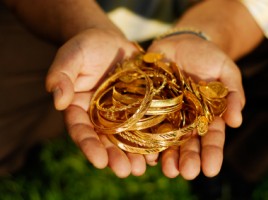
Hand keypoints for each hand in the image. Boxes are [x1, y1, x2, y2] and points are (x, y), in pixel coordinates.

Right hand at [46, 28, 149, 176]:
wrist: (109, 41)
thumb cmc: (86, 47)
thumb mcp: (71, 57)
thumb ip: (61, 76)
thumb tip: (58, 100)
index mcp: (80, 109)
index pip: (81, 131)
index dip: (89, 146)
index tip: (99, 161)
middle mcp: (99, 117)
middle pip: (105, 141)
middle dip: (114, 157)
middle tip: (125, 171)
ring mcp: (120, 114)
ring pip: (126, 138)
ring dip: (134, 154)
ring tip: (142, 168)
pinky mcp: (139, 107)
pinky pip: (145, 124)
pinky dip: (150, 138)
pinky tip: (158, 151)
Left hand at [147, 34, 244, 179]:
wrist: (183, 42)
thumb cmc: (208, 57)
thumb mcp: (227, 72)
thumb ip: (233, 94)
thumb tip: (236, 121)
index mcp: (206, 115)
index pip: (211, 138)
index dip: (212, 154)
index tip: (211, 170)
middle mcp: (185, 119)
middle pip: (187, 144)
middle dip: (188, 159)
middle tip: (187, 173)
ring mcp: (165, 114)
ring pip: (165, 139)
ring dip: (166, 156)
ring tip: (168, 170)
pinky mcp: (147, 104)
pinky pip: (144, 123)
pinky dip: (144, 139)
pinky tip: (145, 153)